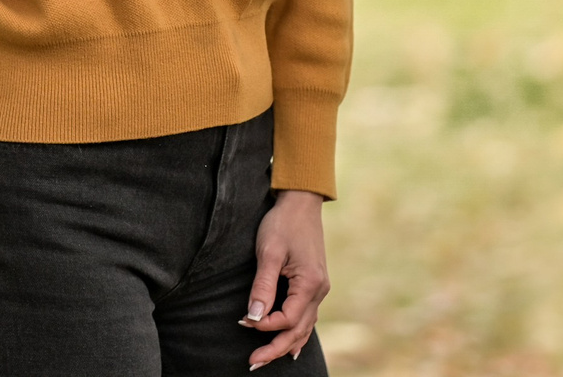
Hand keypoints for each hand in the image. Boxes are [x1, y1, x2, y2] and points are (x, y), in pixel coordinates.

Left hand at [242, 189, 329, 367]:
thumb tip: (254, 318)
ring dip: (285, 344)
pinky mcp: (314, 285)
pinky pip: (307, 317)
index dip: (265, 326)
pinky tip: (291, 347)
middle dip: (275, 348)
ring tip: (264, 359)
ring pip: (304, 327)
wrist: (301, 202)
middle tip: (252, 363)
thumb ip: (262, 286)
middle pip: (298, 330)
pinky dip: (297, 333)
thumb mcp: (269, 252)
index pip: (287, 318)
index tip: (243, 322)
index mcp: (311, 283)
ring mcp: (319, 289)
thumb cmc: (283, 223)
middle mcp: (319, 290)